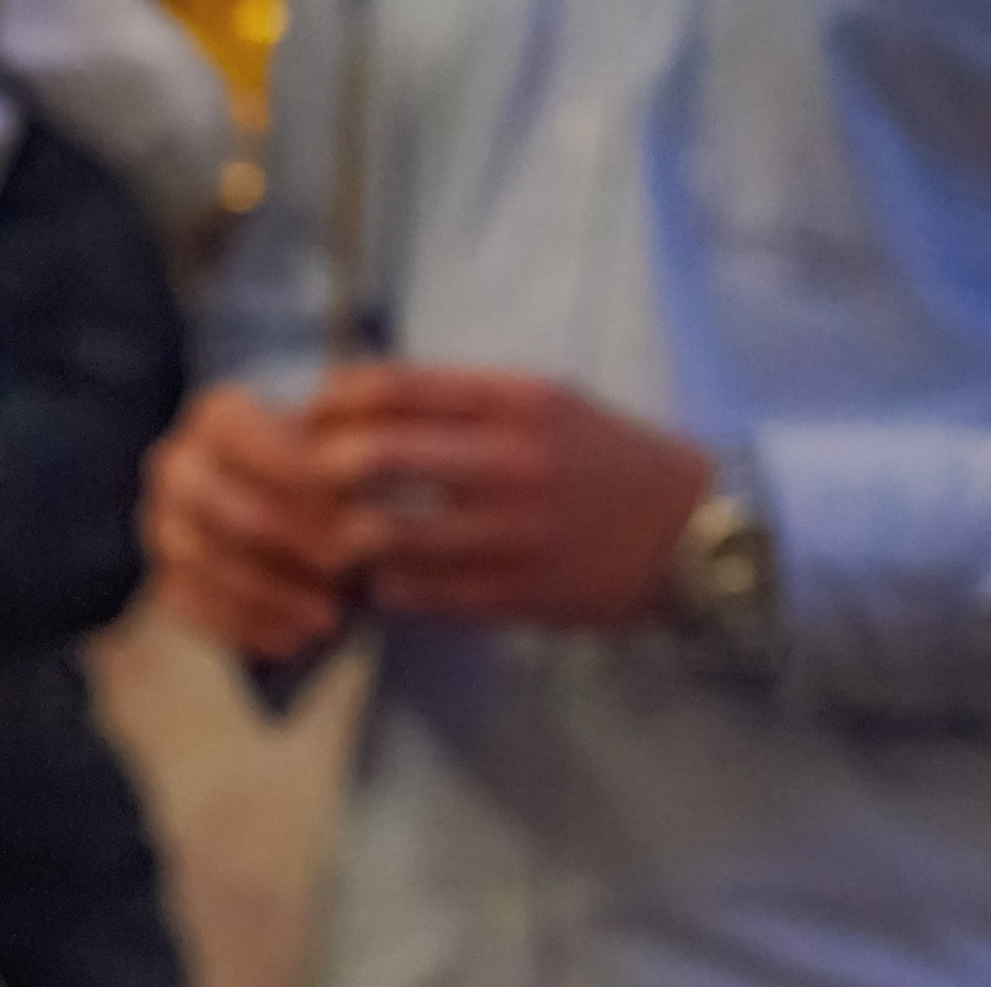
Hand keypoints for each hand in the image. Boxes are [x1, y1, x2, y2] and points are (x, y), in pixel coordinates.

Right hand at [141, 383, 359, 661]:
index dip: (308, 477)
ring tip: (332, 617)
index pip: (259, 444)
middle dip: (305, 548)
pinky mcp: (167, 581)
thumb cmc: (320, 457)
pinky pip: (202, 612)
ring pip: (219, 570)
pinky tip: (297, 637)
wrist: (279, 495)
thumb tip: (382, 447)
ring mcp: (167, 529)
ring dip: (280, 599)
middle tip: (356, 570)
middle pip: (242, 516)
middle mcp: (180, 468)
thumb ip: (360, 430)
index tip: (363, 507)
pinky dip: (253, 628)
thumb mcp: (342, 428)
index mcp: (218, 416)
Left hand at [304, 364, 710, 625]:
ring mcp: (509, 534)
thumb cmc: (605, 462)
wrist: (688, 532)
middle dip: (319, 475)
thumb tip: (369, 404)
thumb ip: (465, 403)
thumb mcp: (547, 404)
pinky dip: (384, 589)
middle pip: (373, 458)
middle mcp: (508, 461)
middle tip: (302, 488)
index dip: (331, 403)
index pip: (393, 387)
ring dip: (342, 543)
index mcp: (515, 400)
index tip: (306, 417)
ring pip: (383, 537)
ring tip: (332, 543)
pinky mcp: (512, 595)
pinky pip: (417, 595)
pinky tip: (380, 583)